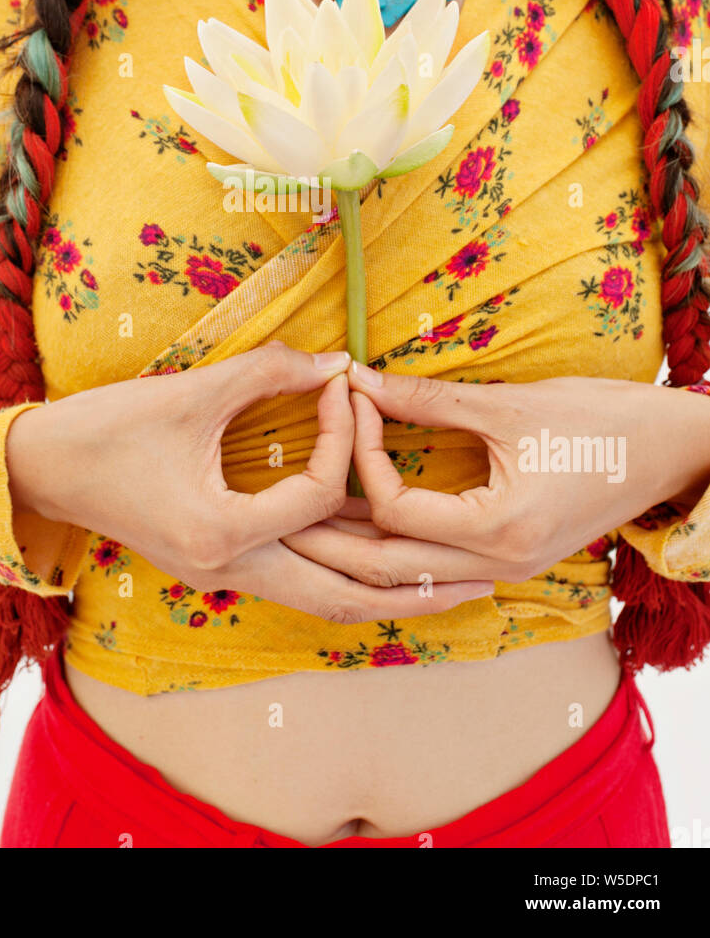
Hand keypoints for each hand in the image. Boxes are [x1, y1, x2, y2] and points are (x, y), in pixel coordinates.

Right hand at [6, 342, 491, 623]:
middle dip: (420, 587)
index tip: (344, 386)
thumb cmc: (108, 429)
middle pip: (346, 596)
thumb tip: (339, 360)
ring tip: (454, 587)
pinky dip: (346, 577)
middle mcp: (230, 571)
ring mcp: (225, 578)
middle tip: (487, 577)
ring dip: (389, 594)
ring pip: (325, 602)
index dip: (341, 436)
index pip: (318, 496)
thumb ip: (270, 371)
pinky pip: (300, 583)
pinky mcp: (221, 567)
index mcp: (222, 533)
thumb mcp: (191, 392)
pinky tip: (382, 562)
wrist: (43, 471)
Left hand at [335, 364, 709, 584]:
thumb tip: (361, 381)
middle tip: (287, 495)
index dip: (362, 457)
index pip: (397, 510)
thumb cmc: (603, 421)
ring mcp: (507, 573)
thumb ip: (430, 400)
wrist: (672, 451)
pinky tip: (368, 526)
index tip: (353, 404)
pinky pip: (434, 573)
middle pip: (387, 568)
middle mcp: (499, 567)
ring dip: (357, 549)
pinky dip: (395, 552)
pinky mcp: (511, 563)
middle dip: (331, 533)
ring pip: (407, 579)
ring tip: (310, 513)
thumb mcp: (510, 406)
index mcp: (500, 531)